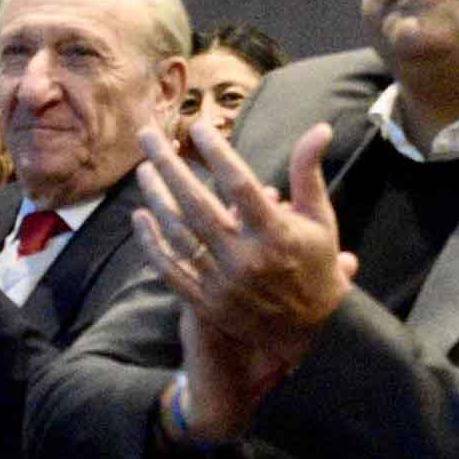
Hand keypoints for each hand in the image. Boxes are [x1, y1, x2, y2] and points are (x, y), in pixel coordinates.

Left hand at [130, 121, 356, 440]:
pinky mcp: (207, 303)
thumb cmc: (315, 265)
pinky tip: (139, 217)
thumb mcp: (320, 218)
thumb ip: (308, 172)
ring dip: (156, 199)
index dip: (217, 153)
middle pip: (198, 205)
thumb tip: (319, 128)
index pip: (240, 185)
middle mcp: (246, 259)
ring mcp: (223, 283)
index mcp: (277, 235)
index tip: (197, 127)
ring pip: (179, 234)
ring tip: (143, 169)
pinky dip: (151, 244)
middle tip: (148, 135)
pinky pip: (171, 270)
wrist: (311, 332)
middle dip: (169, 166)